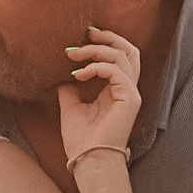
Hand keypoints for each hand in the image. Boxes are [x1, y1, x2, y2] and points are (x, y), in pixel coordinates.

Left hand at [56, 25, 142, 161]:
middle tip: (86, 33)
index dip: (102, 44)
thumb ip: (70, 88)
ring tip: (73, 55)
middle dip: (109, 37)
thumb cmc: (81, 139)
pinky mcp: (130, 99)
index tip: (80, 39)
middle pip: (129, 51)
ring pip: (122, 57)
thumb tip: (61, 74)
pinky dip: (96, 67)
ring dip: (96, 51)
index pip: (118, 57)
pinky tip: (78, 75)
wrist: (88, 160)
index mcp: (115, 90)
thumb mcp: (70, 106)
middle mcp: (127, 89)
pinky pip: (116, 71)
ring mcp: (131, 93)